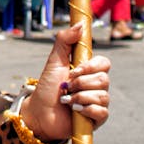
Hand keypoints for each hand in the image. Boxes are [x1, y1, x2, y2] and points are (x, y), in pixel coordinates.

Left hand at [20, 23, 110, 140]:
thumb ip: (65, 40)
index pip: (104, 63)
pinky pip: (102, 112)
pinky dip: (86, 109)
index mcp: (88, 71)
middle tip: (66, 86)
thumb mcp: (54, 60)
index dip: (90, 66)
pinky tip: (75, 110)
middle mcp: (95, 86)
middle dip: (81, 83)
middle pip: (104, 79)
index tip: (73, 70)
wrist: (39, 112)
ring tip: (67, 100)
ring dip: (81, 97)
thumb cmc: (47, 87)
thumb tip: (80, 24)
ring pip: (103, 96)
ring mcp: (97, 102)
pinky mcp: (96, 119)